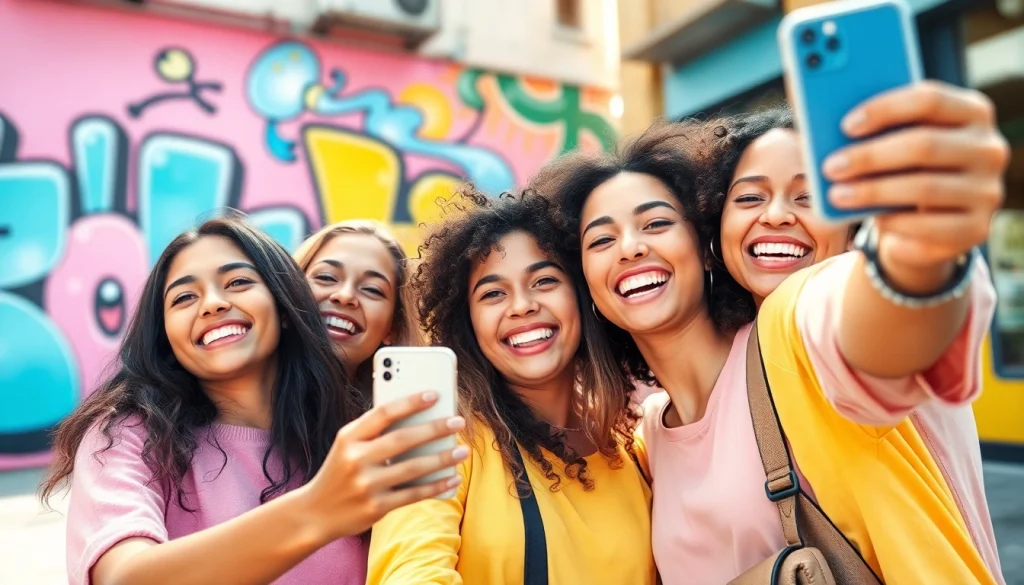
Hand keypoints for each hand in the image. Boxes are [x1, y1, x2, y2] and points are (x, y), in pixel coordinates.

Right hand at [299, 391, 467, 540]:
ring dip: (442, 458)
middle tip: (458, 421)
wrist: (315, 513)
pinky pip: (413, 495)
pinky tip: (453, 478)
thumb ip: (374, 431)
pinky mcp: (376, 508)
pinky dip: (436, 486)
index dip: (410, 402)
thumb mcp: (347, 445)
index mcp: (349, 437)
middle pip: (402, 439)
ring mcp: (366, 485)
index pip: (383, 413)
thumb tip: (420, 417)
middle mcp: (355, 459)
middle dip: (435, 429)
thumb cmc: (340, 471)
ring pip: (413, 468)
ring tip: (462, 450)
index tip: (434, 394)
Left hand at [823, 81, 1008, 291]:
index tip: (845, 125)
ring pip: (924, 188)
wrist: (926, 223)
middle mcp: (988, 148)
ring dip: (873, 192)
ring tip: (836, 195)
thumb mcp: (891, 142)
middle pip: (925, 144)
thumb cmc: (901, 169)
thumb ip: (869, 124)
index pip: (930, 98)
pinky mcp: (977, 228)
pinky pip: (930, 227)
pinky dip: (895, 223)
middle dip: (871, 156)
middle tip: (831, 166)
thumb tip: (814, 106)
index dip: (885, 109)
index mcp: (971, 112)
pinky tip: (871, 220)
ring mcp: (987, 190)